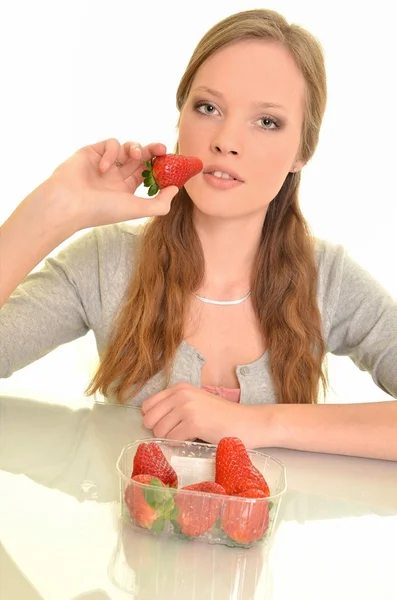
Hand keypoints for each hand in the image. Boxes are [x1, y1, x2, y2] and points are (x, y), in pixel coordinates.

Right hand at [47, 138, 178, 231]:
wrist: (68, 204)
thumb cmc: (101, 210)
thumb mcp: (136, 209)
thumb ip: (160, 203)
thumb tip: (175, 190)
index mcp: (127, 190)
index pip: (149, 173)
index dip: (161, 168)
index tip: (173, 165)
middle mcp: (117, 175)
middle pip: (142, 158)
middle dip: (154, 152)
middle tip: (163, 149)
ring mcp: (106, 163)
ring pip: (128, 147)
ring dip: (136, 148)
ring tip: (134, 156)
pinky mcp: (93, 151)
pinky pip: (111, 143)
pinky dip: (112, 152)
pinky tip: (104, 167)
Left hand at [141, 382, 262, 446]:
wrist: (246, 422)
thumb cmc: (221, 416)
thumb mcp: (195, 402)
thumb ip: (174, 406)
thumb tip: (150, 420)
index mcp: (179, 388)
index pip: (147, 405)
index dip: (153, 419)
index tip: (166, 425)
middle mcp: (181, 394)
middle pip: (149, 419)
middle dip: (159, 430)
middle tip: (176, 434)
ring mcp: (187, 408)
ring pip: (159, 431)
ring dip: (170, 439)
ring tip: (186, 436)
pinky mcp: (194, 423)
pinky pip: (172, 439)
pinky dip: (179, 444)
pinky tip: (192, 440)